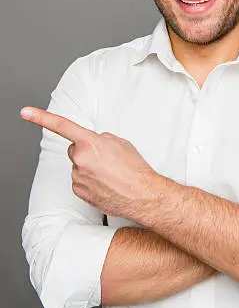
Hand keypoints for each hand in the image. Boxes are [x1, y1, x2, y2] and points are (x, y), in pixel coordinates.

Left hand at [20, 106, 156, 219]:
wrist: (143, 195)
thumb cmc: (135, 169)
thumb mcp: (121, 143)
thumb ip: (101, 139)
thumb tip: (94, 143)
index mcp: (90, 143)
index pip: (62, 126)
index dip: (41, 117)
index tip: (26, 112)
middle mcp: (80, 159)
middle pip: (75, 150)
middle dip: (86, 152)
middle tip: (106, 160)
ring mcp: (78, 177)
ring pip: (79, 167)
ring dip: (90, 168)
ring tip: (110, 175)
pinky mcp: (79, 192)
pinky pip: (80, 181)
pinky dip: (90, 182)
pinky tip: (105, 184)